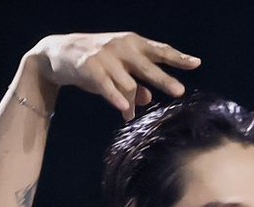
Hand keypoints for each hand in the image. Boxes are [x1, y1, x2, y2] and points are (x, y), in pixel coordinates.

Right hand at [30, 32, 201, 120]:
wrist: (57, 53)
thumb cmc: (94, 62)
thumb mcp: (117, 70)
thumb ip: (135, 82)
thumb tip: (148, 99)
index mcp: (132, 43)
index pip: (160, 50)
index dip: (178, 58)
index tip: (196, 64)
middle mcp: (121, 46)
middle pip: (148, 66)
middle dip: (164, 79)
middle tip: (179, 92)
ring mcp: (106, 56)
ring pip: (128, 83)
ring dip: (131, 103)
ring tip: (129, 115)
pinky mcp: (90, 68)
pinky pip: (108, 87)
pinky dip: (117, 99)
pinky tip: (125, 111)